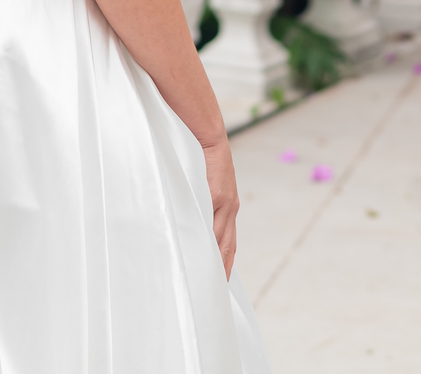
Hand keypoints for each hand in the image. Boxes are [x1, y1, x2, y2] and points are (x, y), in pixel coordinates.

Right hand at [201, 135, 238, 278]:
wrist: (207, 132)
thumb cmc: (200, 154)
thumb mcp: (204, 182)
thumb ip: (201, 200)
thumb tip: (190, 216)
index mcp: (227, 205)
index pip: (228, 240)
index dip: (226, 260)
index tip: (222, 279)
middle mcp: (230, 208)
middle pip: (228, 246)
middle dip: (224, 268)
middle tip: (217, 289)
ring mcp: (224, 203)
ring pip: (222, 239)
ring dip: (217, 259)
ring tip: (209, 279)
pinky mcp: (217, 195)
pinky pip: (212, 224)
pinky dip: (209, 241)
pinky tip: (203, 253)